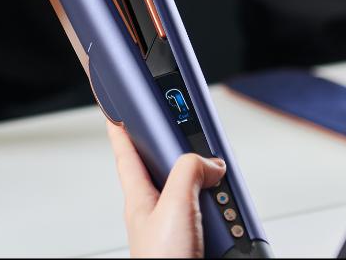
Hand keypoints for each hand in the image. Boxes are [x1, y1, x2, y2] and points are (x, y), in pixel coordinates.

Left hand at [106, 121, 227, 257]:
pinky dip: (222, 211)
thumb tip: (205, 160)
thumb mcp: (174, 208)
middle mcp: (155, 209)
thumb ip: (186, 175)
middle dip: (186, 155)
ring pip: (194, 191)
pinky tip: (228, 215)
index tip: (117, 105)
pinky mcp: (194, 240)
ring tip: (222, 189)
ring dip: (211, 188)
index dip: (121, 126)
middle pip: (168, 167)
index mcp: (139, 196)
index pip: (126, 152)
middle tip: (199, 143)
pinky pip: (209, 215)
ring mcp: (174, 225)